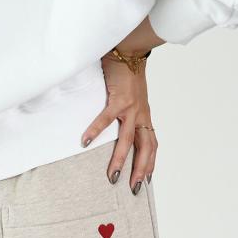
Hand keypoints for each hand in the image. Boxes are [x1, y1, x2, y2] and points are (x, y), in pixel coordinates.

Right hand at [81, 52, 156, 194]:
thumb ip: (127, 114)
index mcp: (144, 116)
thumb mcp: (132, 98)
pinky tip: (85, 142)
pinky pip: (107, 119)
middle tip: (133, 188)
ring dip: (119, 160)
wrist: (129, 49)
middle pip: (145, 148)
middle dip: (140, 169)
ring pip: (128, 140)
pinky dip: (96, 131)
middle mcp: (141, 115)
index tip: (146, 180)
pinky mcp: (119, 98)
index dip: (150, 162)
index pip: (152, 144)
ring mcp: (131, 107)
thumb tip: (117, 128)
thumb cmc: (126, 74)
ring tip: (111, 176)